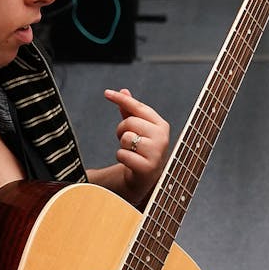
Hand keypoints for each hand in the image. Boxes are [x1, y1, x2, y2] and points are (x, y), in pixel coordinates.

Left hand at [105, 88, 169, 204]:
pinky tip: (130, 162)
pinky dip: (121, 157)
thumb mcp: (139, 130)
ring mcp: (156, 152)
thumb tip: (124, 91)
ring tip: (130, 151)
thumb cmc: (142, 150)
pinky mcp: (147, 167)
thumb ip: (131, 111)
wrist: (146, 178)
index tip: (106, 93)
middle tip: (126, 140)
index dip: (121, 99)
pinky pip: (122, 154)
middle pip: (129, 122)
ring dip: (122, 145)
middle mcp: (162, 137)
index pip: (138, 107)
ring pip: (125, 138)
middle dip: (121, 130)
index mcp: (161, 124)